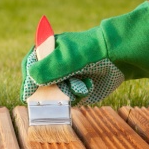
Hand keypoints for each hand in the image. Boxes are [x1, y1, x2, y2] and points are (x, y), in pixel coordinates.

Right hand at [20, 1, 148, 104]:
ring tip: (82, 84)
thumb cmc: (91, 52)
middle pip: (41, 84)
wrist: (119, 56)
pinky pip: (69, 98)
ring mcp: (66, 76)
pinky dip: (77, 95)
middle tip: (62, 90)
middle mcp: (54, 64)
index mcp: (47, 50)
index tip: (28, 95)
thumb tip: (31, 79)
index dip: (28, 81)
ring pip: (55, 93)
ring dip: (67, 92)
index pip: (30, 66)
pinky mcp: (77, 87)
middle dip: (51, 90)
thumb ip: (48, 68)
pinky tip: (87, 86)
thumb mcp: (67, 59)